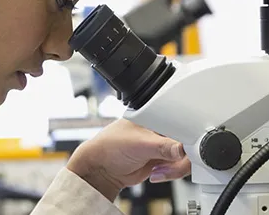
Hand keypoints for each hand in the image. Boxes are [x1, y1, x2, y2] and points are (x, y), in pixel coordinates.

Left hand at [66, 119, 190, 201]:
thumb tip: (183, 149)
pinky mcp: (162, 161)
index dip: (188, 137)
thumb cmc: (110, 146)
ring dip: (175, 167)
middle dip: (181, 157)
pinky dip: (172, 172)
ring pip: (184, 158)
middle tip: (170, 162)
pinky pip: (177, 167)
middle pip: (187, 142)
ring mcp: (162, 146)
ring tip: (158, 168)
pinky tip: (157, 172)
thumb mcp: (139, 143)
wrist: (102, 169)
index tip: (187, 148)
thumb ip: (163, 146)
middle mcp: (160, 130)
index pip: (181, 124)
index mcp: (155, 117)